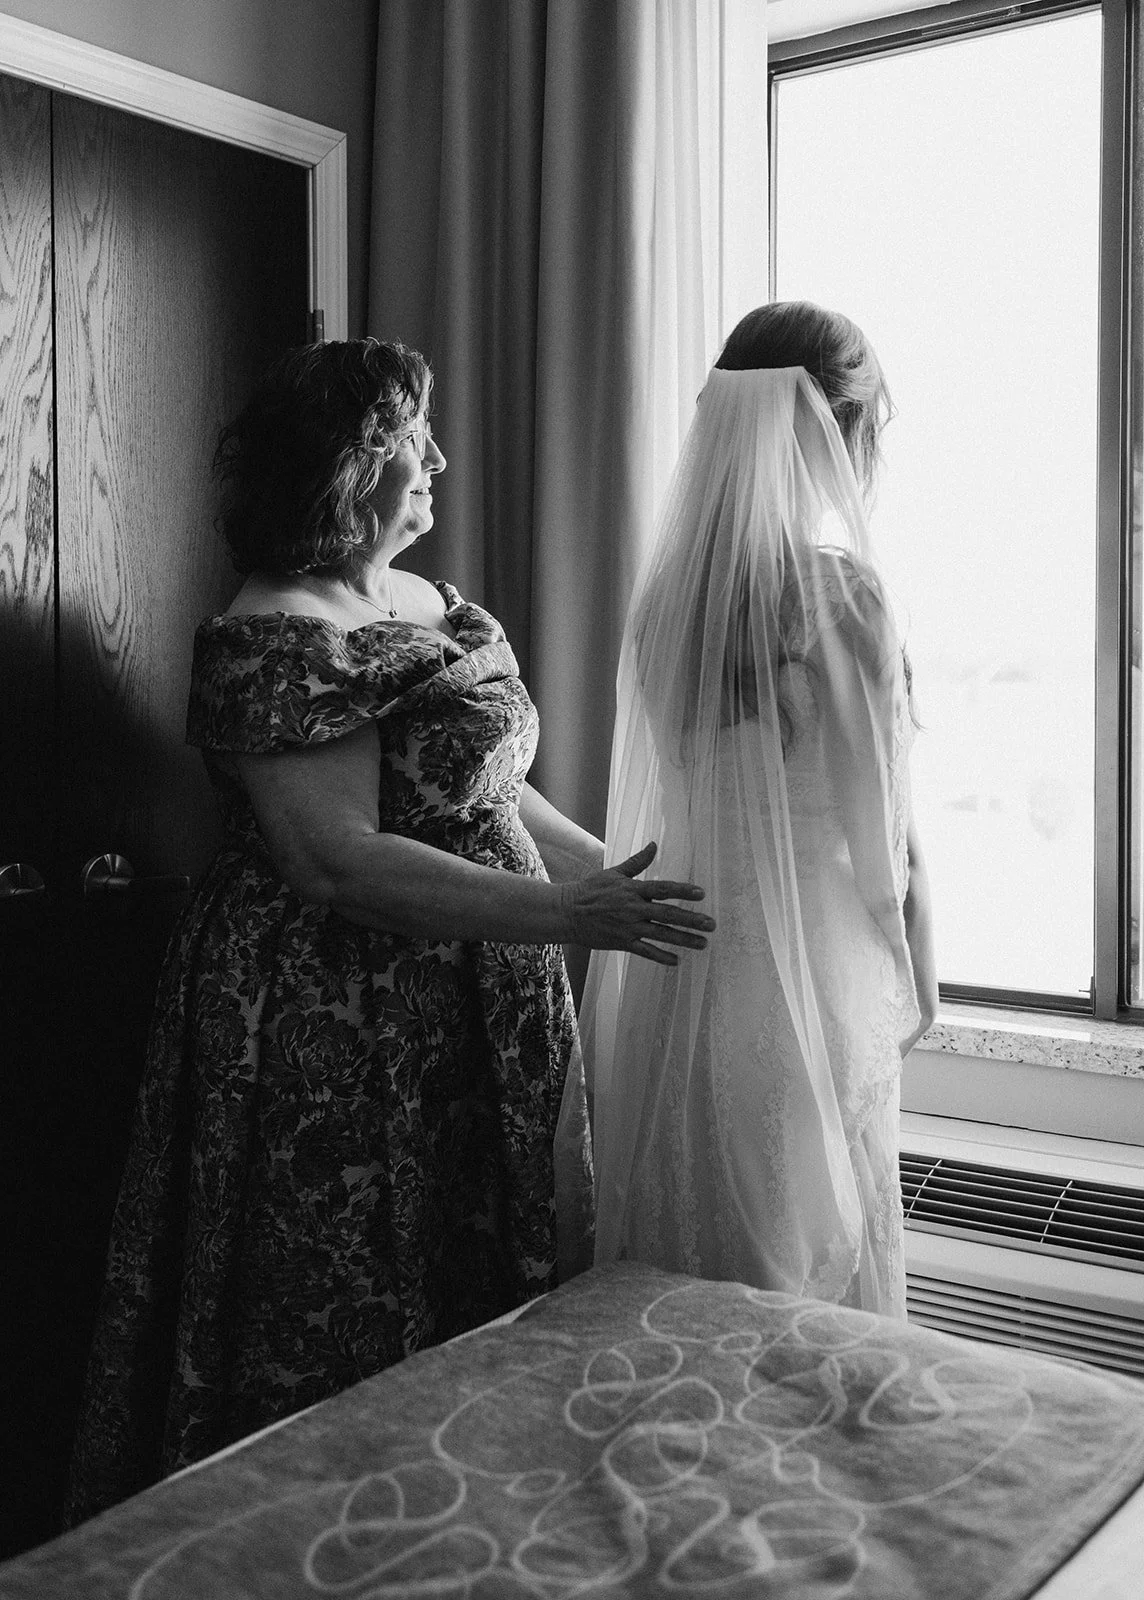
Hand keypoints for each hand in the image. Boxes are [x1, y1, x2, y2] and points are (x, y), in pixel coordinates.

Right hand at [563, 841, 713, 964]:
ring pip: (661, 934)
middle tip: (712, 924)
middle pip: (667, 914)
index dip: (682, 891)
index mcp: (632, 889)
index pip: (663, 889)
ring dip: (684, 940)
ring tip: (703, 943)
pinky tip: (676, 961)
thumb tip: (654, 845)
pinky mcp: (622, 942)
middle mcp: (633, 908)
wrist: (567, 912)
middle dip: (691, 920)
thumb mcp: (614, 872)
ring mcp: (628, 927)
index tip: (701, 894)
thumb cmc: (591, 890)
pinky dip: (661, 957)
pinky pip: (645, 951)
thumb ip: (638, 862)